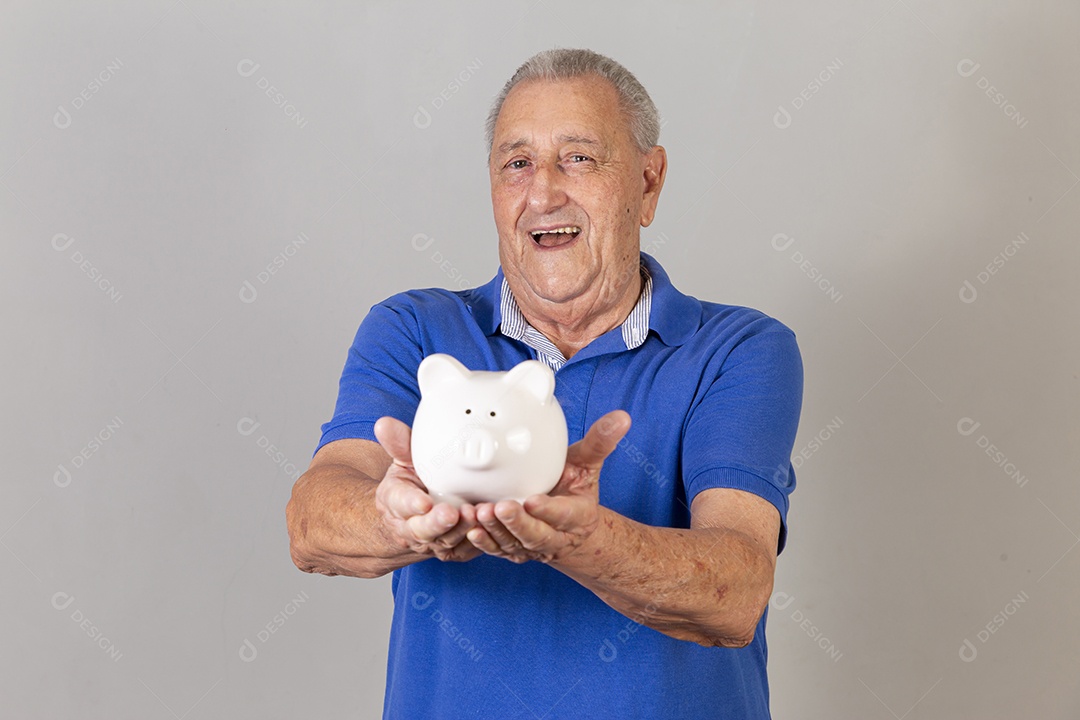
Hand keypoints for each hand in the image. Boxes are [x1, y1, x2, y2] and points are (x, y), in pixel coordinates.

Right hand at [373, 416, 480, 562]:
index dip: (411, 504)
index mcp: (395, 502)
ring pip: (446, 541)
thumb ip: (400, 445)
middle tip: (452, 512)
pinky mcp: (453, 550)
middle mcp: (411, 527)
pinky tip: (489, 526)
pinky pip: (465, 549)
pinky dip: (477, 540)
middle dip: (437, 523)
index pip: (400, 503)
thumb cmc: (412, 485)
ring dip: (462, 529)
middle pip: (422, 530)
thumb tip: (385, 424)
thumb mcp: (404, 462)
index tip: (423, 502)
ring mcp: (432, 542)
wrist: (415, 517)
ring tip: (476, 513)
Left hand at [468, 410, 630, 563]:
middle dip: (518, 523)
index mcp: (576, 515)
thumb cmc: (574, 488)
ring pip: (513, 543)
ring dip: (496, 531)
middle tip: (500, 507)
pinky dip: (484, 542)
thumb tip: (621, 417)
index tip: (533, 500)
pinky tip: (471, 529)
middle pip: (536, 534)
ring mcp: (532, 547)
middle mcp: (554, 536)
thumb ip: (600, 442)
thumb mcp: (588, 464)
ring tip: (480, 513)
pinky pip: (497, 550)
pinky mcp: (513, 550)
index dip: (548, 509)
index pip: (562, 514)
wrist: (570, 526)